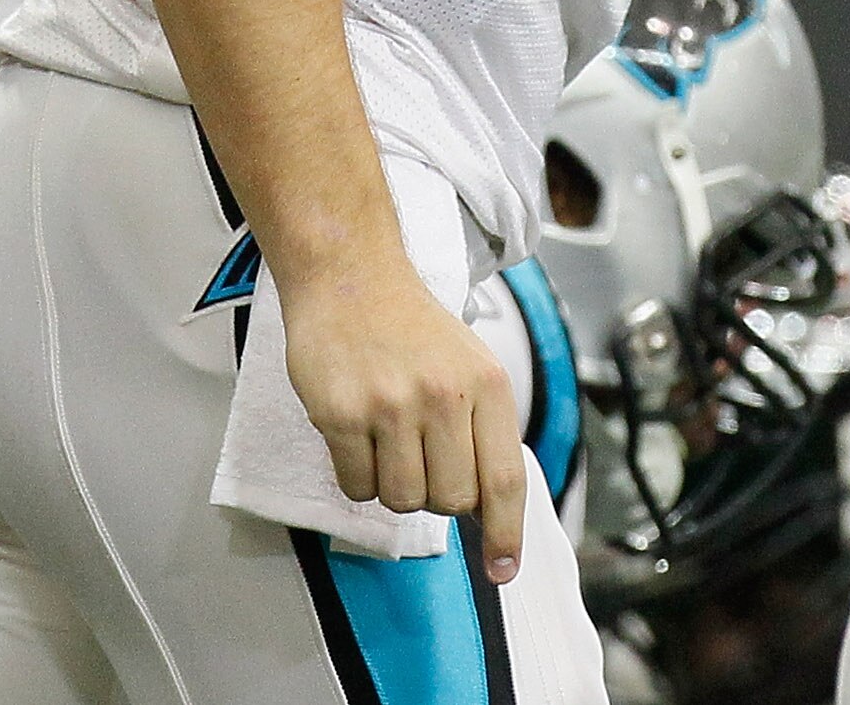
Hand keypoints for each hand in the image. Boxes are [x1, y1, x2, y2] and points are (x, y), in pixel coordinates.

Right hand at [281, 258, 528, 580]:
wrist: (352, 277)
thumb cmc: (413, 329)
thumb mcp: (471, 367)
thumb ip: (483, 431)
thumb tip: (488, 509)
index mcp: (489, 384)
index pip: (505, 480)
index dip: (506, 535)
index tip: (502, 571)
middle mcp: (446, 396)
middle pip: (451, 500)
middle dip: (435, 494)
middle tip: (420, 454)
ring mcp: (393, 406)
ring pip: (402, 500)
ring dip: (393, 484)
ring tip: (387, 437)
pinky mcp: (343, 414)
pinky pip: (356, 486)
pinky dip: (356, 475)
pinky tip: (356, 433)